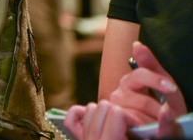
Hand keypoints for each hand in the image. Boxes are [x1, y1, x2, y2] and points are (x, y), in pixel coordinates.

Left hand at [65, 101, 182, 139]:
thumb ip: (163, 131)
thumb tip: (166, 110)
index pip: (116, 113)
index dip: (132, 119)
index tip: (139, 132)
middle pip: (103, 106)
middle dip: (120, 114)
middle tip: (130, 130)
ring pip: (90, 109)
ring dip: (105, 114)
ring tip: (118, 128)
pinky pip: (72, 119)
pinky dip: (82, 116)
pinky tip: (98, 124)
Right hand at [107, 42, 184, 124]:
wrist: (166, 125)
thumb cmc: (164, 105)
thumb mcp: (163, 84)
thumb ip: (150, 65)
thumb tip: (136, 44)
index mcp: (129, 81)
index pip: (139, 75)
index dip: (156, 81)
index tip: (171, 88)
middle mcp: (119, 94)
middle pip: (141, 101)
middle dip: (159, 109)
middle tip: (167, 113)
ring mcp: (118, 111)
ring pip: (139, 117)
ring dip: (156, 121)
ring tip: (159, 121)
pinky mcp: (120, 125)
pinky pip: (139, 127)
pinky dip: (152, 127)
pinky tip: (153, 125)